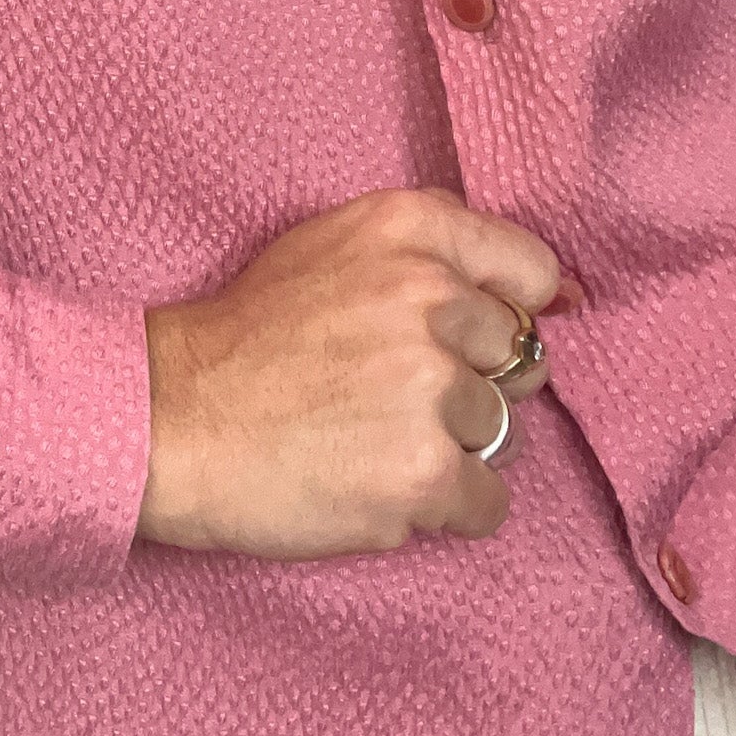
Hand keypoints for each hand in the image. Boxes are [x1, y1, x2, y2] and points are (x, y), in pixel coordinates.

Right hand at [135, 185, 582, 560]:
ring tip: (369, 439)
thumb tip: (564, 296)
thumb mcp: (331, 243)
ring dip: (451, 447)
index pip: (532, 269)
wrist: (171, 416)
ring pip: (503, 432)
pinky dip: (445, 507)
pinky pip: (489, 502)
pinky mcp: (425, 471)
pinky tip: (378, 484)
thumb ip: (433, 251)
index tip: (477, 339)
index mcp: (409, 229)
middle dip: (469, 382)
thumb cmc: (248, 333)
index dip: (511, 311)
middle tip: (387, 394)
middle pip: (518, 358)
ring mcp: (431, 387)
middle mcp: (430, 296)